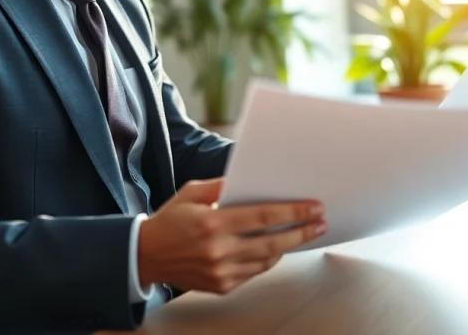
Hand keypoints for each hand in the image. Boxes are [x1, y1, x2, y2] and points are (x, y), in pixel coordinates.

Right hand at [137, 178, 325, 294]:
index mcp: (212, 223)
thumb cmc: (171, 219)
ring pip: (267, 260)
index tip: (314, 207)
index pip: (263, 217)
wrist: (145, 256)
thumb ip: (223, 185)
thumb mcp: (193, 192)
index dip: (293, 212)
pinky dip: (270, 259)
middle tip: (321, 222)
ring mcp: (221, 272)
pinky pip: (255, 272)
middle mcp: (219, 250)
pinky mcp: (221, 286)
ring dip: (290, 246)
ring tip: (306, 233)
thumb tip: (253, 180)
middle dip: (302, 231)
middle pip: (273, 242)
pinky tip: (280, 247)